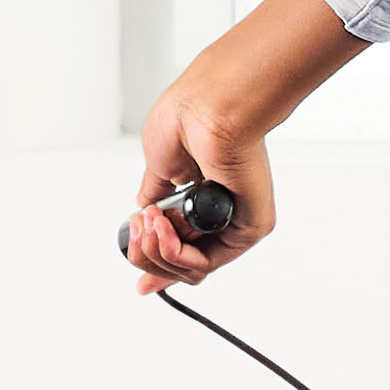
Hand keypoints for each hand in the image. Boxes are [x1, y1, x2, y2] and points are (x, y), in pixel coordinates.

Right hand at [122, 0, 361, 293]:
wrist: (209, 107)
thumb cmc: (189, 119)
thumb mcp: (159, 165)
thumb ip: (155, 194)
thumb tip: (146, 212)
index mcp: (200, 201)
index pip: (182, 250)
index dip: (158, 267)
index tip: (140, 282)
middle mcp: (219, 214)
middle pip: (181, 266)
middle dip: (147, 253)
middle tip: (140, 226)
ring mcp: (234, 222)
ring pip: (191, 269)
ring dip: (158, 250)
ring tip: (151, 221)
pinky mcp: (248, 228)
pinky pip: (207, 263)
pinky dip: (177, 252)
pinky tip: (166, 230)